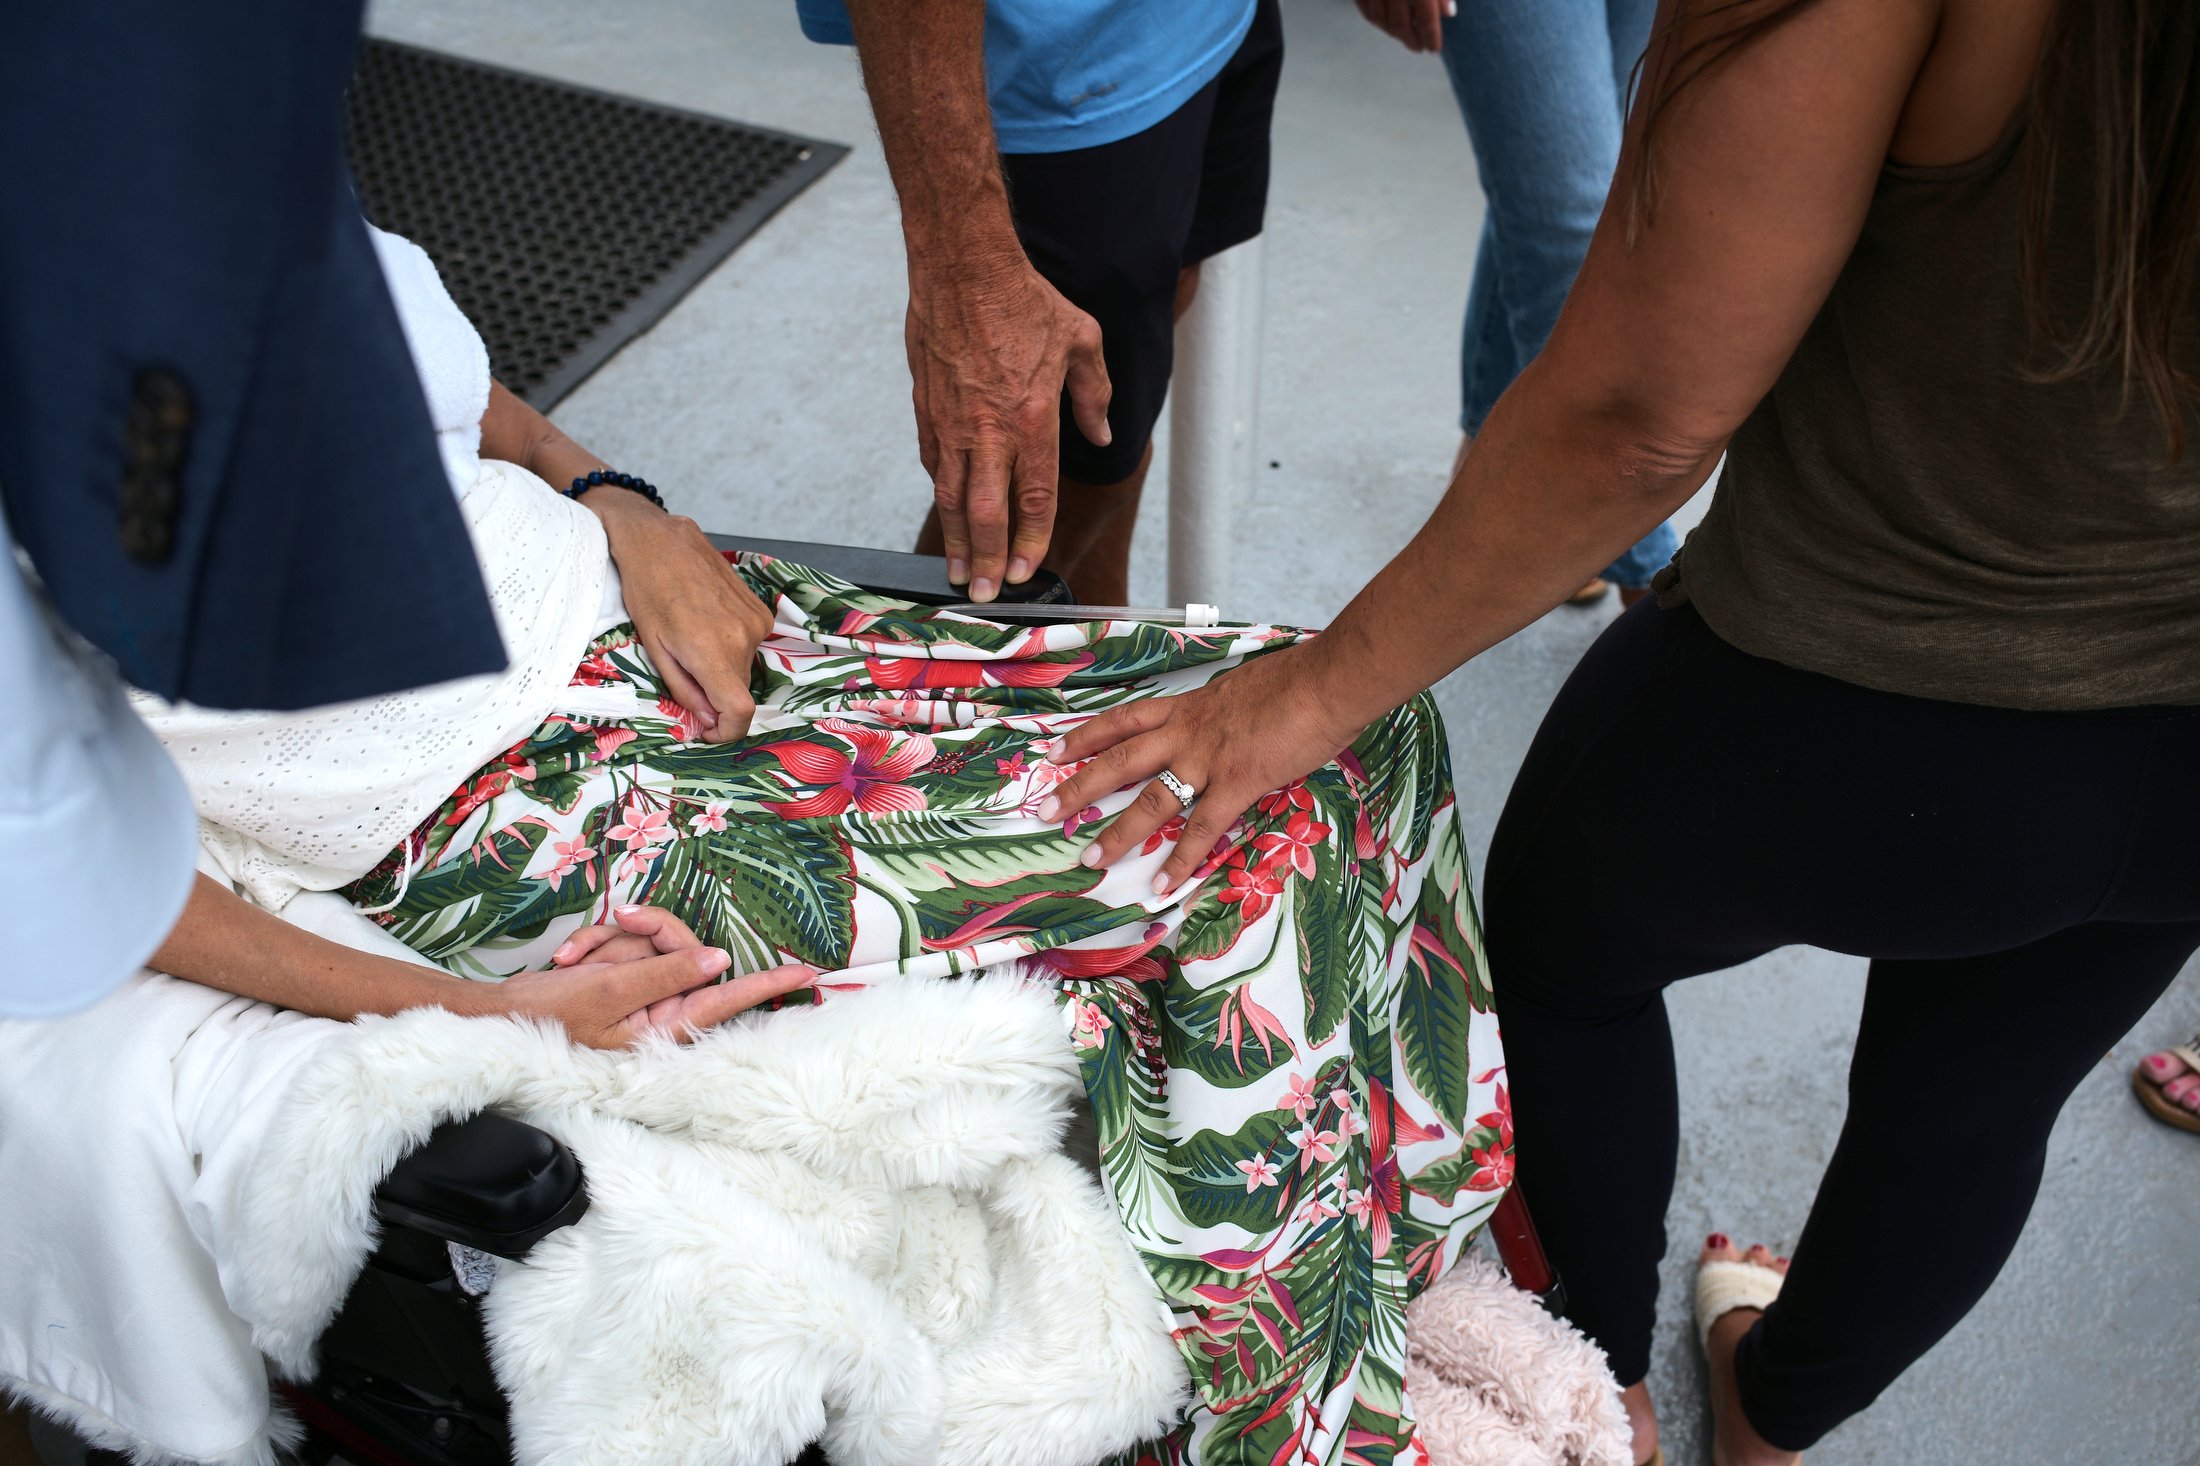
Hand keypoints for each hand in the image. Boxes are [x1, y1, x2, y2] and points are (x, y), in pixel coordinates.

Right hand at [486, 915, 815, 1048]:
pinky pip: (623, 940)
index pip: (727, 999)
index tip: (807, 974)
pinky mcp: (621, 970)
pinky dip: (595, 943)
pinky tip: (568, 960)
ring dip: (609, 940)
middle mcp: (660, 1004)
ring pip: (651, 938)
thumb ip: (665, 974)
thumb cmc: (549, 1015)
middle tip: (619, 923)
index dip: (768, 985)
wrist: (496, 1012)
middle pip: (685, 949)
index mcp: (664, 1023)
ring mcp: (641, 986)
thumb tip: (718, 960)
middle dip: (649, 933)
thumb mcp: (609, 992)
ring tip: (574, 962)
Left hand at [590, 493, 775, 742]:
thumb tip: (707, 721)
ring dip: (721, 667)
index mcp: (714, 652)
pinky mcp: (760, 610)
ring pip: (744, 667)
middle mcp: (744, 639)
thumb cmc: (645, 589)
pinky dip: (730, 646)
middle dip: (716, 696)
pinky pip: (749, 644)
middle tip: (685, 676)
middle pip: (739, 690)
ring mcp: (756, 622)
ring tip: (691, 641)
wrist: (658, 538)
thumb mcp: (654, 647)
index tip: (708, 732)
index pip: (740, 712)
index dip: (727, 732)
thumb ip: (685, 690)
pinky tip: (706, 623)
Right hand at [906, 255, 1111, 600]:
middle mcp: (989, 431)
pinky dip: (940, 492)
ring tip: (959, 572)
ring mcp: (952, 423)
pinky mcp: (926, 409)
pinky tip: (947, 512)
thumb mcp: (1081, 340)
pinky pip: (933, 463)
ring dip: (957, 540)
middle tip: (985, 593)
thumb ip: (1095, 394)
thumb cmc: (1025, 299)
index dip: (1031, 542)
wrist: (962, 266)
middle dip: (988, 559)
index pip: (1034, 498)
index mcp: (1032, 420)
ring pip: (951, 497)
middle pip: (987, 512)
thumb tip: (1101, 434)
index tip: (1028, 572)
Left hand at [1036, 644, 1371, 893]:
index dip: (1086, 736)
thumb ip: (1223, 711)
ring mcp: (1209, 758)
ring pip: (1150, 799)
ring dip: (1118, 833)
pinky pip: (1202, 829)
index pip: (1123, 720)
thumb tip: (1223, 723)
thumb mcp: (1243, 689)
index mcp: (1188, 707)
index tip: (1054, 751)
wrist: (1326, 680)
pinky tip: (1163, 884)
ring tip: (1090, 858)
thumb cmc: (1296, 680)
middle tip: (1046, 811)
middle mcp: (1187, 731)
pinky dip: (1181, 860)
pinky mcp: (1238, 783)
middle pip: (1119, 760)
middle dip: (1079, 787)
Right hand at [1356, 0, 1449, 52]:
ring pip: (1380, 20)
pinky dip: (1378, 20)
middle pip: (1400, 24)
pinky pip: (1367, 11)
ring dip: (1394, 32)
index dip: (1431, 38)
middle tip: (1419, 47)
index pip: (1426, 19)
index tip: (1434, 49)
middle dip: (1411, 40)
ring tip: (1406, 34)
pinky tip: (1388, 22)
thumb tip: (1449, 14)